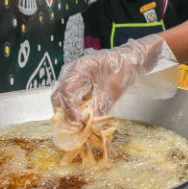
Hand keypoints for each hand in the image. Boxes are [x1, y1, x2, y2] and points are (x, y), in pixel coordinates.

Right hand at [50, 35, 175, 122]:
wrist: (129, 61)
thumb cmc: (122, 69)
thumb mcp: (113, 90)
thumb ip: (101, 108)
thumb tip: (93, 126)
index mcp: (79, 68)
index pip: (67, 91)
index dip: (70, 109)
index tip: (78, 122)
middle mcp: (71, 72)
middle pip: (59, 96)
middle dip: (65, 114)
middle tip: (76, 127)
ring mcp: (71, 78)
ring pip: (61, 99)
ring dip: (68, 113)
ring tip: (79, 125)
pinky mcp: (76, 85)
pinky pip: (68, 99)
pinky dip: (73, 110)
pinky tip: (81, 119)